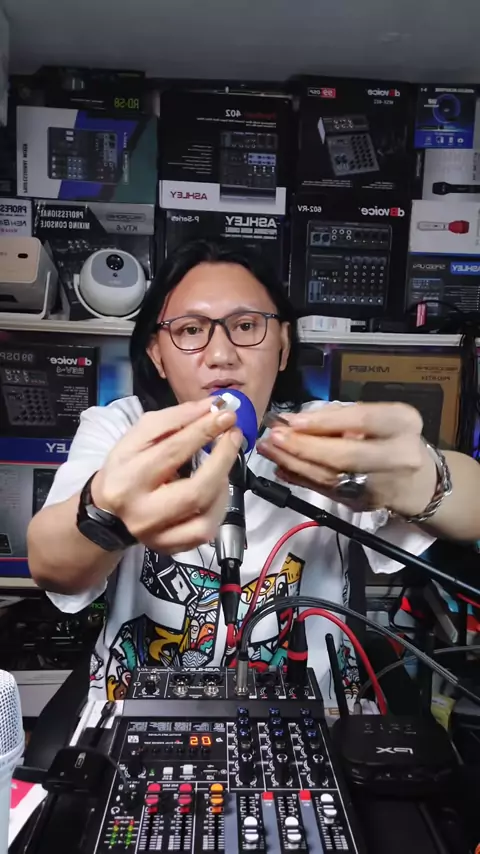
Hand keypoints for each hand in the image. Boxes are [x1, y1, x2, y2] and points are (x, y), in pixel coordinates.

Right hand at [91, 398, 241, 552]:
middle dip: (222, 459)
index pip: (172, 452)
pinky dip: (219, 505)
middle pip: (196, 490)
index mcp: (128, 479)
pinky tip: (216, 488)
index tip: (226, 414)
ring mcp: (159, 536)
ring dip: (223, 481)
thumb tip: (211, 408)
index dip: (204, 431)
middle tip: (233, 435)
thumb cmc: (126, 467)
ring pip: (206, 513)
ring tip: (222, 461)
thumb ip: (174, 419)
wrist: (107, 510)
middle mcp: (142, 513)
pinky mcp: (172, 548)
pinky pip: (207, 530)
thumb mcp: (138, 436)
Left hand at [257, 402, 437, 516]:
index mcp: (403, 424)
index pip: (362, 420)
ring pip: (330, 477)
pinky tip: (281, 468)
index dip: (325, 422)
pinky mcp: (362, 504)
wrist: (418, 482)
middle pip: (345, 455)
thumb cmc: (393, 439)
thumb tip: (296, 419)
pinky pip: (325, 490)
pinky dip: (300, 478)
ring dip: (294, 464)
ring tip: (270, 450)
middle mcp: (398, 456)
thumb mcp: (378, 417)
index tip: (292, 420)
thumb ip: (340, 416)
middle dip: (303, 447)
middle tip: (274, 437)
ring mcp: (381, 485)